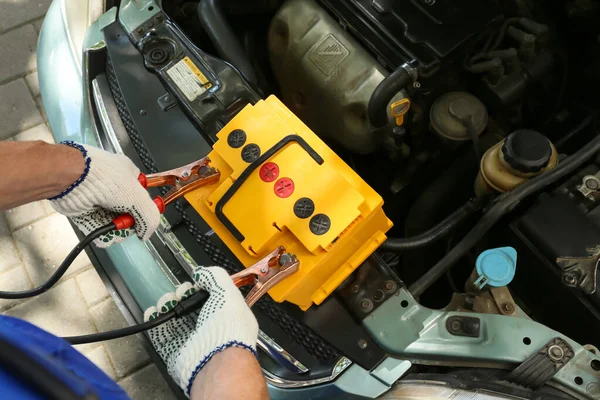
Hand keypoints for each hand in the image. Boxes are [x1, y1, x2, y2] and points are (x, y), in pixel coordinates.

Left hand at [49, 142, 160, 247]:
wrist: (72, 178)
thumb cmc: (102, 177)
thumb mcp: (138, 198)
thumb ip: (149, 217)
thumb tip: (147, 232)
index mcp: (128, 176)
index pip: (142, 197)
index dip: (144, 210)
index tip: (144, 221)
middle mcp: (112, 186)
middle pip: (127, 212)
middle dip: (128, 223)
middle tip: (127, 226)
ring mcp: (97, 198)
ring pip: (111, 221)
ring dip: (114, 231)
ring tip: (114, 232)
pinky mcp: (83, 209)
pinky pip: (95, 226)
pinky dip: (100, 234)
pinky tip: (103, 237)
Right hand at [144, 266, 258, 396]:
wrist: (216, 359)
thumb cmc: (228, 327)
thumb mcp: (227, 292)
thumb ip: (215, 276)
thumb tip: (202, 272)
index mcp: (227, 313)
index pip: (212, 296)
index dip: (201, 287)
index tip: (195, 282)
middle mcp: (210, 326)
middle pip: (190, 304)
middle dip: (182, 293)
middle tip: (181, 293)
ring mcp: (192, 338)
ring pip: (174, 315)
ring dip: (167, 303)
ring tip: (167, 301)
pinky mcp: (175, 349)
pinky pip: (161, 331)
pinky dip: (155, 319)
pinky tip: (153, 310)